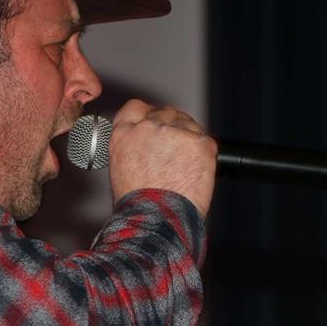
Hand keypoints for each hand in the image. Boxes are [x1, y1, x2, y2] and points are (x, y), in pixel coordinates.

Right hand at [109, 99, 216, 217]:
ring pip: (188, 124)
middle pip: (165, 113)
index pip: (136, 107)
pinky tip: (194, 172)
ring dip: (189, 139)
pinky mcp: (200, 142)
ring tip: (185, 167)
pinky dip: (204, 156)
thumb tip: (146, 146)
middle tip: (176, 151)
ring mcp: (175, 132)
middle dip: (172, 128)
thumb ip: (133, 147)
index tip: (154, 121)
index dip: (148, 114)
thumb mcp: (120, 169)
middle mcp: (148, 128)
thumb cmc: (138, 204)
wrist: (157, 218)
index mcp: (124, 134)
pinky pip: (206, 141)